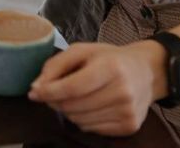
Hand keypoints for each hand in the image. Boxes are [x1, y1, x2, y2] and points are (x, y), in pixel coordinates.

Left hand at [28, 41, 167, 136]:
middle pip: (74, 105)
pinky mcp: (130, 126)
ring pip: (80, 120)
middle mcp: (121, 91)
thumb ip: (56, 65)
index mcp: (110, 67)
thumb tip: (36, 86)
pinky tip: (87, 106)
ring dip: (67, 111)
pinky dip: (82, 119)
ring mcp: (127, 112)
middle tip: (49, 93)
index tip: (33, 92)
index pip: (73, 87)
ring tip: (70, 97)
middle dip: (54, 101)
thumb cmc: (109, 58)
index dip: (49, 91)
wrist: (145, 72)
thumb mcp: (82, 50)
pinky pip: (92, 129)